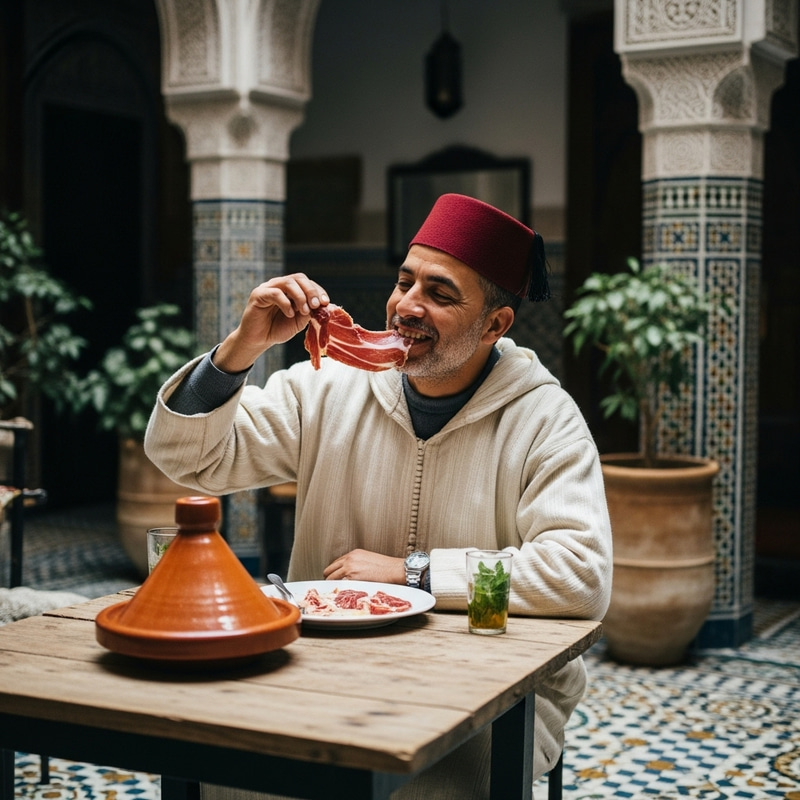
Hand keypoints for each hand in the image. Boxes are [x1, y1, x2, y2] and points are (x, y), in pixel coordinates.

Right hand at [213, 273, 329, 372]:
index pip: (306, 282)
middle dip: (311, 291)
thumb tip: (321, 305)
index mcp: (290, 289)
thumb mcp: (298, 321)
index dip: (318, 290)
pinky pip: (274, 293)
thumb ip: (309, 312)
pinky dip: (285, 303)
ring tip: (304, 311)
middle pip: (299, 278)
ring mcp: (268, 288)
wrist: (258, 340)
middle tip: (316, 305)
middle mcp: (279, 285)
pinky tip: (290, 314)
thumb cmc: (277, 329)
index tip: (325, 302)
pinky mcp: (258, 294)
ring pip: (288, 283)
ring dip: (300, 296)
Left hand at [323, 549, 404, 584]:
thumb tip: (353, 571)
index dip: (334, 570)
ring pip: (331, 577)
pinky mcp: (353, 578)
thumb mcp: (369, 559)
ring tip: (332, 590)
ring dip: (331, 584)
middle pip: (330, 569)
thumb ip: (358, 563)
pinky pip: (340, 585)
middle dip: (329, 577)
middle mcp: (350, 560)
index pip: (337, 562)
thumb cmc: (386, 566)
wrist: (394, 569)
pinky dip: (339, 590)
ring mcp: (350, 569)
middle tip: (329, 584)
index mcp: (354, 554)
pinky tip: (340, 594)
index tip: (333, 575)